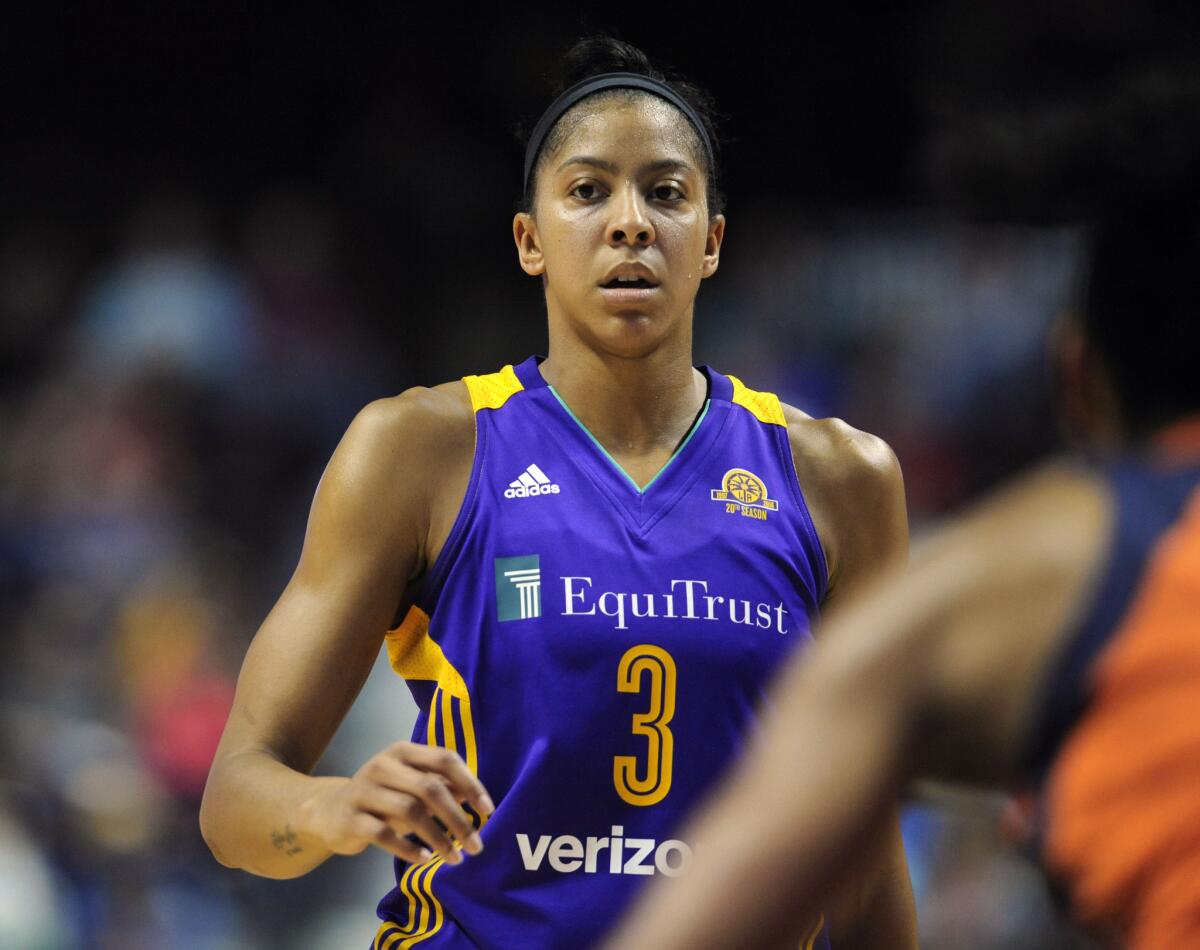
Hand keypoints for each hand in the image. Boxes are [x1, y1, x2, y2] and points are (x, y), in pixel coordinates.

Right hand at [296, 742, 494, 864]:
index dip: (470, 783)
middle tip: (476, 845)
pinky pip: (383, 834)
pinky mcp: (350, 818)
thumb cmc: (381, 797)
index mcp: (403, 751)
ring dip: (438, 838)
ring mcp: (364, 790)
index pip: (444, 759)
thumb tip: (476, 798)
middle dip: (458, 818)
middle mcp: (383, 765)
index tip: (488, 810)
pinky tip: (423, 860)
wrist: (328, 810)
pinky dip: (407, 848)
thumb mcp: (409, 785)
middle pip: (430, 787)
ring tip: (455, 858)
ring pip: (410, 811)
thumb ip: (439, 786)